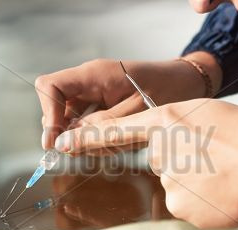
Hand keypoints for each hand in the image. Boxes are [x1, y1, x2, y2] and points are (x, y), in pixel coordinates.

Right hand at [35, 52, 221, 148]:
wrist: (188, 82)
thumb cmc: (169, 89)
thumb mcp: (136, 112)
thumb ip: (100, 127)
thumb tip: (65, 142)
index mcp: (95, 74)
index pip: (51, 87)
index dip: (49, 115)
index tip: (56, 142)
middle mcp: (90, 80)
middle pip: (57, 106)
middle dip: (70, 132)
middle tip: (95, 147)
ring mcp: (95, 91)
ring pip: (72, 118)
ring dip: (88, 136)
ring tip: (119, 142)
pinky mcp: (103, 102)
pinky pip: (87, 121)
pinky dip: (98, 135)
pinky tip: (120, 139)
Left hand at [54, 99, 237, 227]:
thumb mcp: (211, 114)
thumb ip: (181, 129)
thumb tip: (167, 152)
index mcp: (169, 120)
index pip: (119, 129)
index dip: (89, 137)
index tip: (63, 144)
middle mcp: (162, 150)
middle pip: (160, 159)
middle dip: (181, 161)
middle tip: (212, 159)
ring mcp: (169, 180)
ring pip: (176, 183)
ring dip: (195, 181)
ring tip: (224, 175)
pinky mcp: (180, 207)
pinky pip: (186, 203)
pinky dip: (201, 200)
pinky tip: (222, 192)